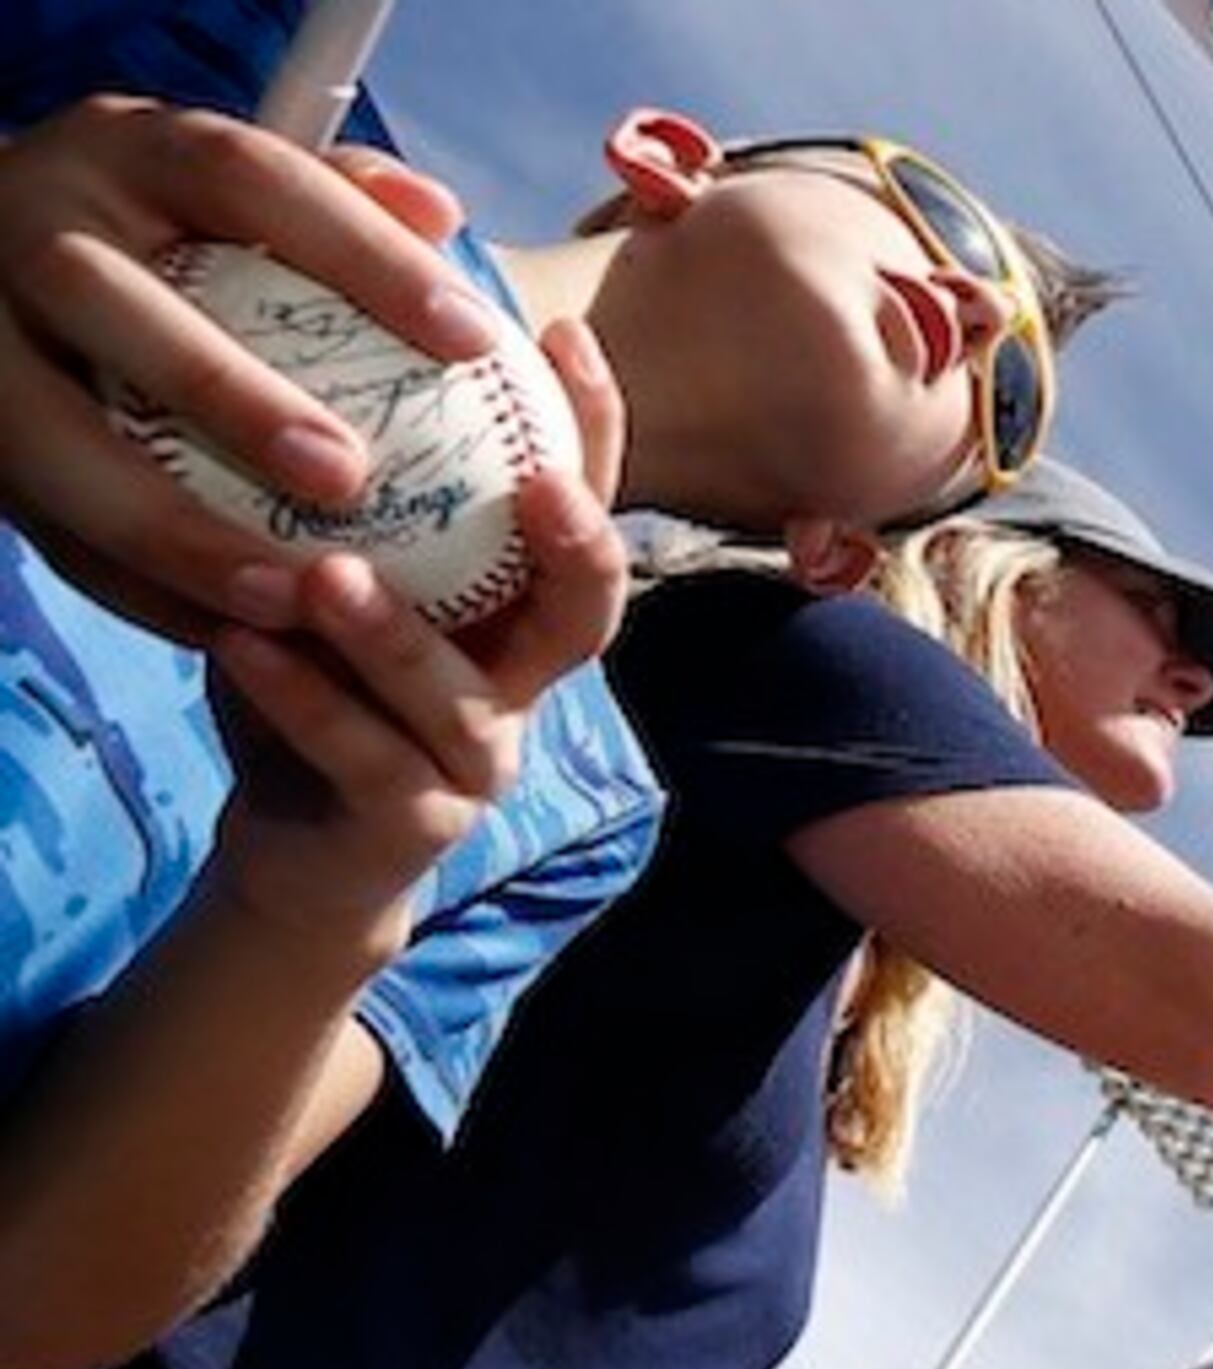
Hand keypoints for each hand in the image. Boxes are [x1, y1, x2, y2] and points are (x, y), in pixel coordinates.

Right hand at [0, 96, 503, 639]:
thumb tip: (442, 218)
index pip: (247, 177)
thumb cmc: (168, 229)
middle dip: (227, 395)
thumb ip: (337, 196)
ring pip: (50, 438)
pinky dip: (137, 585)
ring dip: (173, 529)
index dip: (363, 254)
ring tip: (292, 596)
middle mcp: (29, 225)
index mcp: (127, 152)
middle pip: (110, 304)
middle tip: (349, 477)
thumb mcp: (231, 192)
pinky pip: (43, 524)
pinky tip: (237, 630)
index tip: (475, 340)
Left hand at [199, 319, 627, 944]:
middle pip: (587, 616)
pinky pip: (362, 756)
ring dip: (397, 635)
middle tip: (539, 484)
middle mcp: (523, 681)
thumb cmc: (322, 676)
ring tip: (329, 574)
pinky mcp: (412, 822)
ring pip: (461, 696)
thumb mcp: (346, 564)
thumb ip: (358, 480)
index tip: (561, 336)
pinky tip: (240, 643)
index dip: (593, 428)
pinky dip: (301, 699)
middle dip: (578, 547)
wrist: (300, 837)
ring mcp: (474, 757)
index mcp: (522, 608)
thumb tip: (326, 306)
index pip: (586, 507)